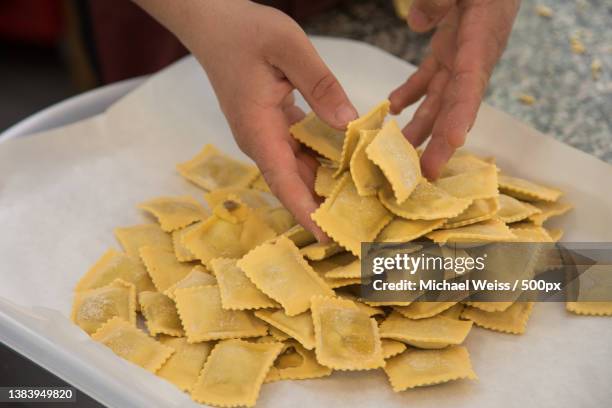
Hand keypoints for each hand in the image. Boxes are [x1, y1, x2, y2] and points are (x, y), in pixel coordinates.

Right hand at [135, 0, 356, 240]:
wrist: (213, 24)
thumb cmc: (246, 31)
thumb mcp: (288, 47)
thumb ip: (320, 85)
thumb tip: (348, 122)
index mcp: (259, 128)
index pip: (283, 180)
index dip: (304, 211)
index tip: (326, 237)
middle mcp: (259, 140)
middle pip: (292, 184)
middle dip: (320, 209)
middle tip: (357, 228)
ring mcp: (263, 134)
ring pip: (296, 170)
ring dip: (322, 187)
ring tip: (359, 203)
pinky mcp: (270, 125)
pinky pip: (297, 152)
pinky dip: (320, 162)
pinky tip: (345, 166)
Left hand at [390, 0, 519, 178]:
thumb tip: (417, 21)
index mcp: (480, 44)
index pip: (471, 85)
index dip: (461, 115)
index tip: (451, 143)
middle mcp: (472, 60)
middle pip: (454, 106)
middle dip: (440, 141)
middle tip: (425, 174)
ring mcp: (459, 58)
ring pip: (438, 100)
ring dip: (420, 127)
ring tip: (400, 154)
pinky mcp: (447, 52)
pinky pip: (427, 79)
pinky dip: (410, 94)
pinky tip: (393, 109)